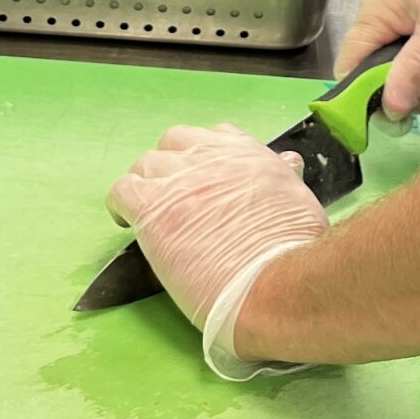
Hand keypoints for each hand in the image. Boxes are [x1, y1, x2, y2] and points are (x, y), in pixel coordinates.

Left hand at [107, 124, 330, 378]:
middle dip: (173, 165)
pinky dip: (120, 205)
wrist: (272, 282)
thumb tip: (289, 161)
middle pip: (175, 143)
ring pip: (145, 164)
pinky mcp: (151, 208)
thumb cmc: (292, 250)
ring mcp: (177, 180)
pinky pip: (121, 191)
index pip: (216, 136)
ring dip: (147, 185)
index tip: (207, 180)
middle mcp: (208, 156)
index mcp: (245, 153)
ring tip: (152, 212)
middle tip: (176, 197)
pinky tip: (125, 222)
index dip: (207, 159)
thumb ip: (284, 176)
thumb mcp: (298, 198)